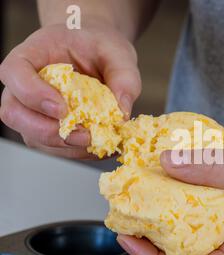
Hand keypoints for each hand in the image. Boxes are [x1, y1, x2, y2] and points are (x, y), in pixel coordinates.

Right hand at [0, 21, 140, 158]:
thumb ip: (124, 77)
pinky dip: (78, 152)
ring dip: (67, 146)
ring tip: (99, 139)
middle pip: (14, 113)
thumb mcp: (118, 53)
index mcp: (32, 55)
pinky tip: (100, 143)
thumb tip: (123, 112)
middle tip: (85, 134)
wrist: (98, 55)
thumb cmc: (99, 48)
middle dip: (49, 131)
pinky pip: (54, 149)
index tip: (62, 107)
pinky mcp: (47, 131)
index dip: (32, 94)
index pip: (14, 73)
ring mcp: (32, 112)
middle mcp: (23, 86)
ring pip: (34, 137)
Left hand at [116, 145, 223, 254]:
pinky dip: (193, 210)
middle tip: (132, 218)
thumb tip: (168, 162)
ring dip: (173, 226)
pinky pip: (214, 223)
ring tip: (150, 204)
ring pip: (201, 241)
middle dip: (155, 244)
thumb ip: (212, 166)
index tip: (128, 238)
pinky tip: (184, 189)